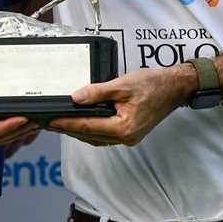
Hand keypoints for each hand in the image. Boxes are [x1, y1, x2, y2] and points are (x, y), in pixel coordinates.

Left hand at [48, 66, 192, 146]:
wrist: (174, 87)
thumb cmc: (153, 85)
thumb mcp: (122, 84)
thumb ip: (97, 92)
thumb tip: (76, 98)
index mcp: (123, 127)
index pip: (87, 126)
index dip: (66, 123)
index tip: (50, 120)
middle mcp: (125, 137)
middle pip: (89, 135)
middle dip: (68, 128)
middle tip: (48, 123)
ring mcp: (128, 137)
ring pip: (95, 137)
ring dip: (78, 131)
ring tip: (60, 123)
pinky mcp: (129, 133)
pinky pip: (104, 135)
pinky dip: (90, 130)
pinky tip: (81, 123)